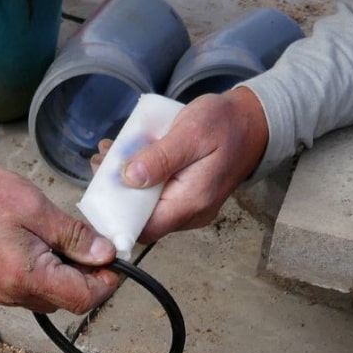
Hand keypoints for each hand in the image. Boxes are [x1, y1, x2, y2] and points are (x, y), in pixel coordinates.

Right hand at [0, 45, 117, 314]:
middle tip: (93, 243)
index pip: (84, 299)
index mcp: (28, 278)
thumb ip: (76, 238)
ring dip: (67, 275)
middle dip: (88, 277)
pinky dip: (48, 272)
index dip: (106, 282)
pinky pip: (34, 289)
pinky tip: (44, 245)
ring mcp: (4, 294)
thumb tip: (106, 255)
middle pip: (69, 301)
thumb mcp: (40, 211)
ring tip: (65, 240)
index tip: (114, 259)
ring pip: (52, 296)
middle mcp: (15, 295)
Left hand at [93, 89, 269, 244]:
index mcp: (191, 202)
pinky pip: (157, 196)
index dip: (117, 216)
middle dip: (116, 194)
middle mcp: (190, 213)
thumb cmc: (225, 124)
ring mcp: (188, 208)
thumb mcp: (191, 132)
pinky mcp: (186, 197)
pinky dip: (140, 179)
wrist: (253, 122)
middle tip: (102, 162)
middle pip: (142, 219)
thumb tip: (129, 178)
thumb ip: (161, 158)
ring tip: (112, 153)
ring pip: (147, 207)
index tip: (100, 190)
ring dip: (125, 184)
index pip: (144, 229)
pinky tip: (130, 156)